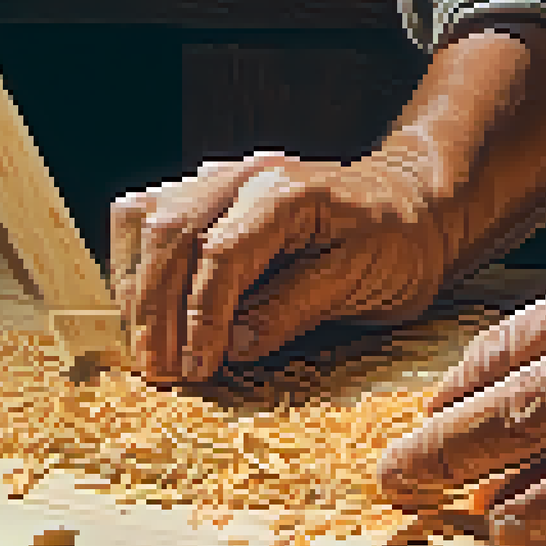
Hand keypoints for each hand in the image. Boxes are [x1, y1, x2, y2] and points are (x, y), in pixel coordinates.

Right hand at [109, 151, 451, 382]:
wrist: (411, 206)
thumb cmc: (397, 244)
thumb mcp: (363, 282)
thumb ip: (295, 308)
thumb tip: (234, 345)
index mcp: (286, 193)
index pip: (219, 253)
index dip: (200, 316)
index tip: (196, 367)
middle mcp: (244, 176)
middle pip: (169, 234)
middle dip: (156, 309)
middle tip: (160, 369)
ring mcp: (220, 180)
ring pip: (145, 219)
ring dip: (137, 287)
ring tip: (148, 347)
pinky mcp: (208, 195)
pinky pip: (147, 216)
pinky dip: (135, 262)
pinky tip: (143, 306)